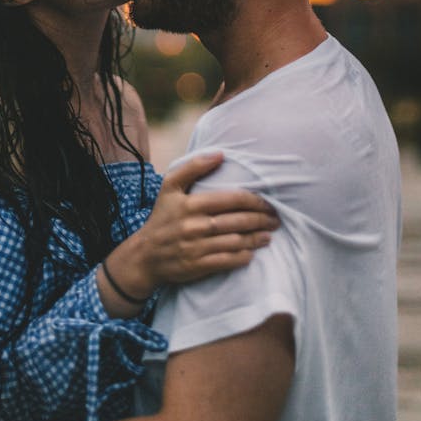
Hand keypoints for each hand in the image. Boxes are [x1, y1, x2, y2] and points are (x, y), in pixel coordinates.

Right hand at [105, 152, 277, 301]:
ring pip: (235, 242)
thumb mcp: (169, 187)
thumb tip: (220, 154)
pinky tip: (252, 253)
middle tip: (275, 219)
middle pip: (237, 221)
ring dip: (256, 239)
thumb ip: (193, 167)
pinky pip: (227, 261)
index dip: (254, 201)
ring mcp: (196, 247)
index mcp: (190, 204)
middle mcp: (194, 225)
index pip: (231, 199)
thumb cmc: (162, 217)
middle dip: (261, 220)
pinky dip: (243, 257)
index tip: (268, 203)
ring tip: (268, 235)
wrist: (145, 255)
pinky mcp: (197, 266)